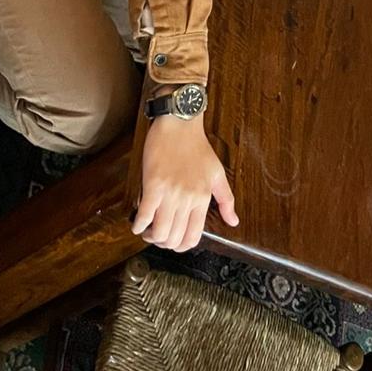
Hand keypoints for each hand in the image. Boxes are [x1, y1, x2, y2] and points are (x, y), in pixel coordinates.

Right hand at [133, 113, 237, 252]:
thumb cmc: (197, 147)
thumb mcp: (217, 174)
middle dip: (164, 244)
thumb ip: (226, 200)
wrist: (180, 124)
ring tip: (148, 230)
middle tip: (159, 236)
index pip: (193, 237)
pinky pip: (143, 216)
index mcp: (203, 198)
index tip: (174, 241)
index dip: (181, 246)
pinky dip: (138, 225)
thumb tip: (233, 222)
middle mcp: (188, 199)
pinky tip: (138, 223)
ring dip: (150, 237)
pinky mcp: (153, 186)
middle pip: (173, 239)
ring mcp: (170, 194)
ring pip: (158, 232)